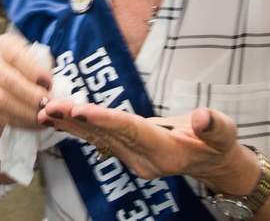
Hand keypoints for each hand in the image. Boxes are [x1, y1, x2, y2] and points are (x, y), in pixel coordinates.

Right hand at [0, 33, 53, 129]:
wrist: (6, 84)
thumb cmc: (27, 68)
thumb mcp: (36, 61)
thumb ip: (45, 67)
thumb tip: (55, 84)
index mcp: (4, 44)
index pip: (16, 55)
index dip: (33, 70)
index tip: (49, 83)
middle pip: (9, 79)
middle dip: (31, 94)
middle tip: (48, 103)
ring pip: (2, 99)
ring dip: (26, 110)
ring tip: (43, 115)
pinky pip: (2, 114)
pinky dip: (21, 121)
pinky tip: (35, 123)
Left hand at [37, 99, 251, 186]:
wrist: (211, 162)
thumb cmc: (218, 143)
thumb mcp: (224, 133)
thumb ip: (214, 126)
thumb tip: (203, 118)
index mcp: (165, 151)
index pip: (130, 130)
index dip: (104, 119)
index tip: (79, 111)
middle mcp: (143, 159)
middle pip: (106, 134)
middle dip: (76, 120)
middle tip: (49, 107)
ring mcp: (133, 158)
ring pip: (97, 138)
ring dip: (70, 124)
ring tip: (45, 111)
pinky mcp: (126, 153)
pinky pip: (98, 139)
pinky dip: (77, 127)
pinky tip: (58, 118)